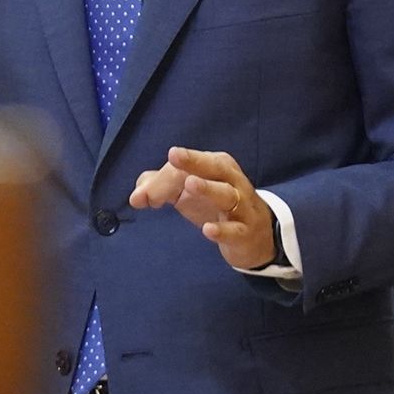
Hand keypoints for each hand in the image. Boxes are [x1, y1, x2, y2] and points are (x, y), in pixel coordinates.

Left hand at [129, 147, 277, 269]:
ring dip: (208, 188)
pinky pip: (234, 230)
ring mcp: (242, 207)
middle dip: (194, 160)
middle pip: (214, 166)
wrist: (256, 237)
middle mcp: (232, 181)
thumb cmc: (216, 206)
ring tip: (190, 184)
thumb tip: (136, 195)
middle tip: (173, 155)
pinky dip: (222, 229)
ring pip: (227, 194)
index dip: (162, 180)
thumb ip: (160, 186)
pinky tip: (207, 230)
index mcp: (218, 166)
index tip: (142, 199)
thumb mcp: (188, 192)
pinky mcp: (245, 233)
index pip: (188, 166)